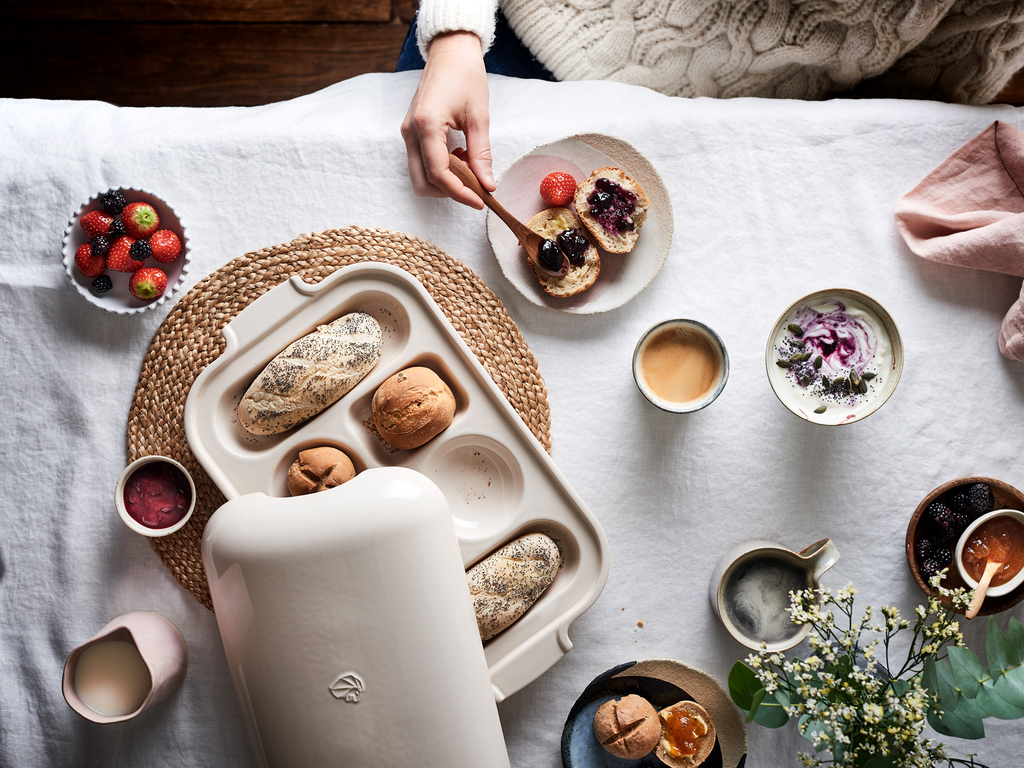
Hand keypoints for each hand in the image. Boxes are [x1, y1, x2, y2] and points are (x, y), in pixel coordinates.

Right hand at [401, 32, 493, 208]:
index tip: (480, 201)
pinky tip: (460, 156)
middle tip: (476, 188)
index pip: (438, 173)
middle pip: (423, 183)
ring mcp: (407, 133)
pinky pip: (421, 163)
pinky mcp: (411, 133)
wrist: (450, 52)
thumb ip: (482, 153)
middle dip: (450, 192)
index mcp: (426, 125)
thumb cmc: (465, 76)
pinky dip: (440, 169)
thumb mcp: (479, 116)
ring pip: (419, 177)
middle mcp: (410, 132)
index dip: (460, 193)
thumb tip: (487, 185)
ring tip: (469, 165)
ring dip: (444, 181)